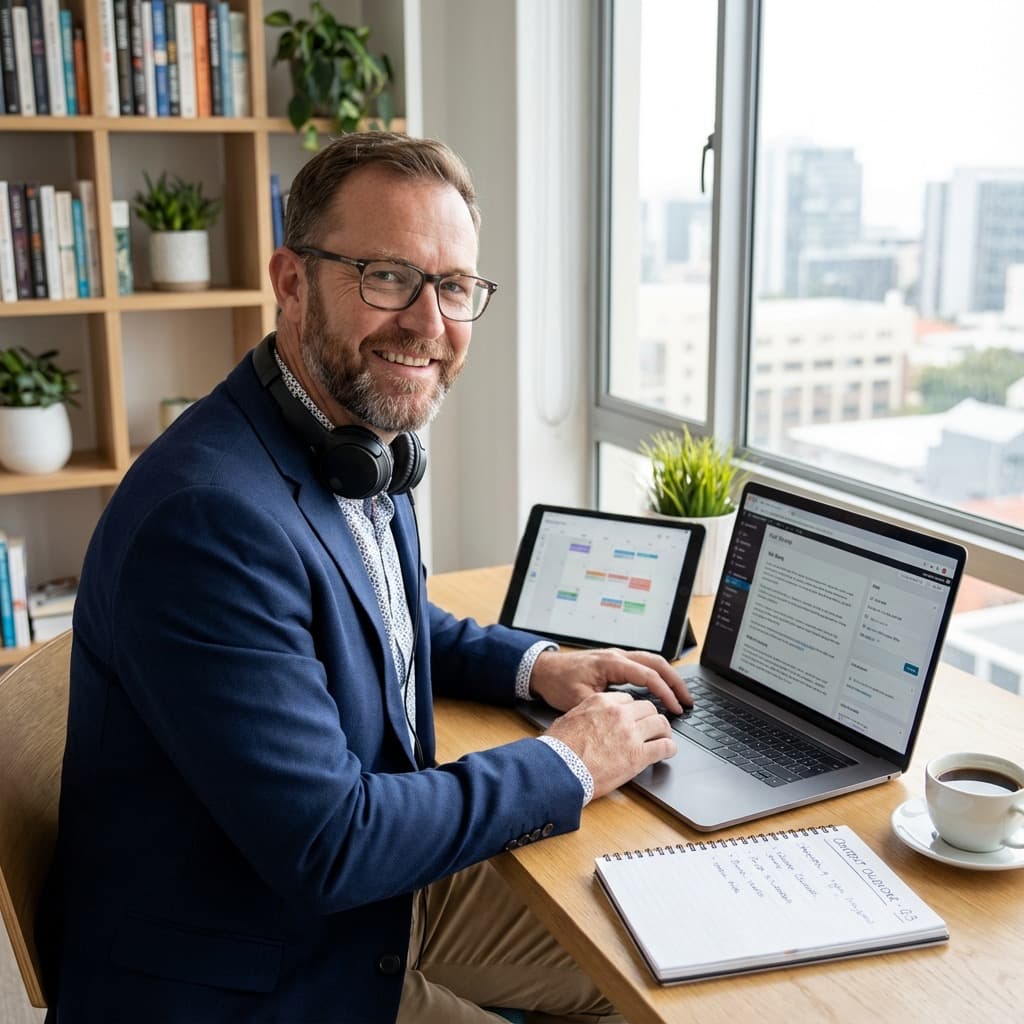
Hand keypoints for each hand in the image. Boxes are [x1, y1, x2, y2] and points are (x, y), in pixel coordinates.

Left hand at [529, 647, 691, 713]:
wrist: (543, 669)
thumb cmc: (558, 682)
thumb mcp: (578, 699)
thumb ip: (603, 709)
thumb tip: (625, 724)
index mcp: (612, 663)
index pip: (648, 675)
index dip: (665, 693)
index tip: (676, 708)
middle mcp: (617, 656)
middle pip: (657, 663)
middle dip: (675, 682)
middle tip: (688, 701)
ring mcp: (617, 657)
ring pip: (651, 661)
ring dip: (668, 677)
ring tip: (681, 696)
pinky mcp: (614, 662)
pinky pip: (642, 664)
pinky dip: (656, 675)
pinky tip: (661, 690)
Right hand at [543, 691, 676, 798]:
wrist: (559, 769)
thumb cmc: (559, 748)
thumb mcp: (570, 719)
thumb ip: (587, 714)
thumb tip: (589, 720)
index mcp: (602, 702)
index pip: (628, 699)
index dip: (633, 710)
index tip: (635, 718)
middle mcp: (619, 714)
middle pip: (648, 708)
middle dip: (651, 718)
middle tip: (652, 727)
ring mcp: (631, 734)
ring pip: (661, 724)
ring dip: (663, 731)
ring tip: (663, 739)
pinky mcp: (639, 755)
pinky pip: (665, 746)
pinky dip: (669, 749)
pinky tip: (668, 752)